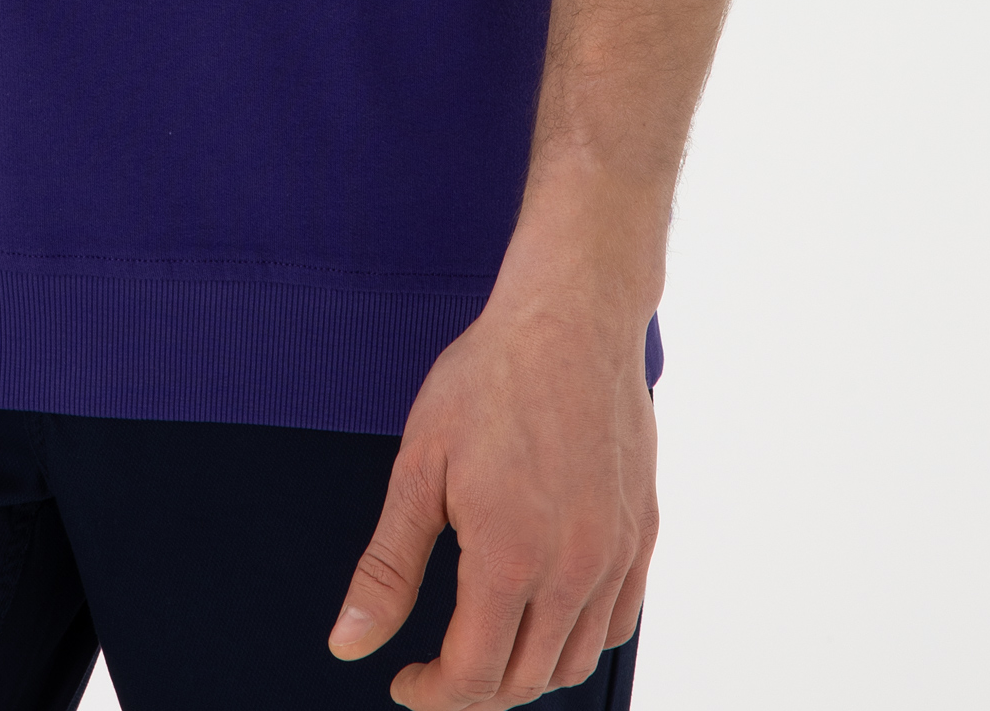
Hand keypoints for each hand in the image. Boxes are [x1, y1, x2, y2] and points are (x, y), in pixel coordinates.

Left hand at [327, 276, 656, 704]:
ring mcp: (614, 554)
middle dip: (473, 690)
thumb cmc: (491, 378)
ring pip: (575, 661)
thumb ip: (387, 567)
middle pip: (525, 680)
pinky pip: (617, 622)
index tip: (406, 681)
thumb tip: (349, 644)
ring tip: (487, 645)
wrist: (571, 316)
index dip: (432, 694)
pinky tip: (546, 616)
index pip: (473, 677)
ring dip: (526, 671)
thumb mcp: (418, 468)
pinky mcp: (641, 533)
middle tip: (437, 666)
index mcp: (510, 558)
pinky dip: (579, 640)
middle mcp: (572, 569)